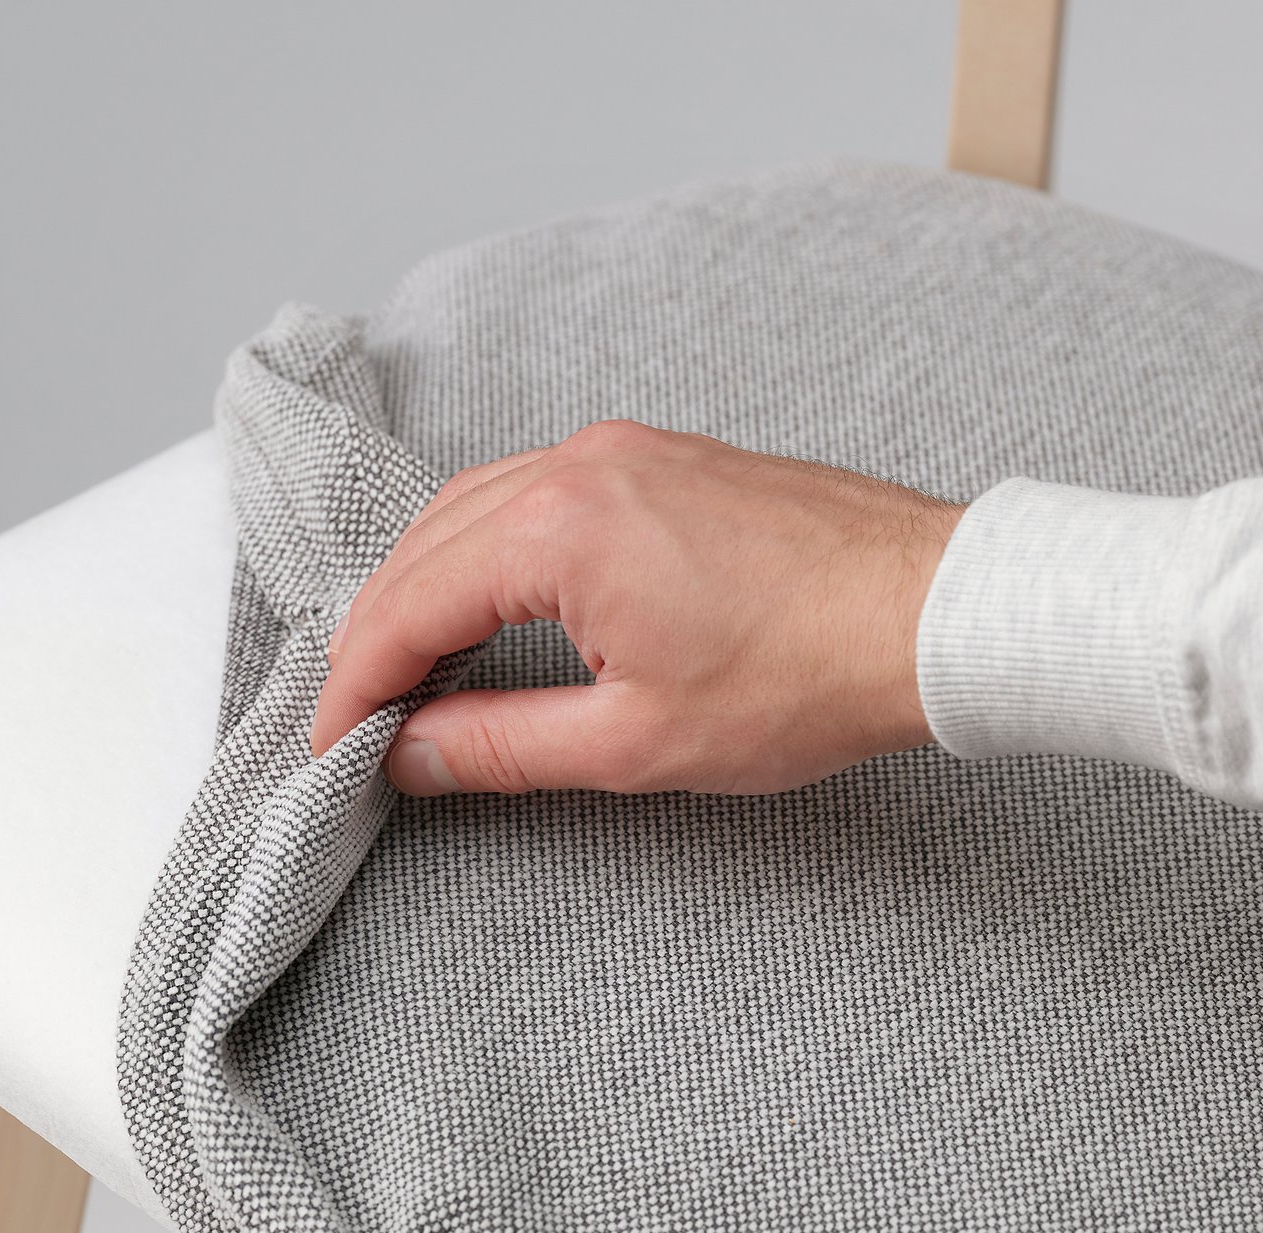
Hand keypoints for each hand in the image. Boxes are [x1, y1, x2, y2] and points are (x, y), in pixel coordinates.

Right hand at [310, 419, 965, 795]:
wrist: (932, 610)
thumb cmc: (806, 675)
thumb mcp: (635, 739)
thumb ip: (502, 745)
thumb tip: (411, 754)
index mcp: (557, 528)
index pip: (405, 606)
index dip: (353, 685)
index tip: (331, 744)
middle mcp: (578, 464)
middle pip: (425, 546)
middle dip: (377, 632)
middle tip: (360, 713)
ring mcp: (624, 449)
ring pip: (475, 508)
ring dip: (430, 584)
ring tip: (414, 665)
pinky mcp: (663, 456)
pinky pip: (537, 490)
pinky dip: (491, 548)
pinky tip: (495, 598)